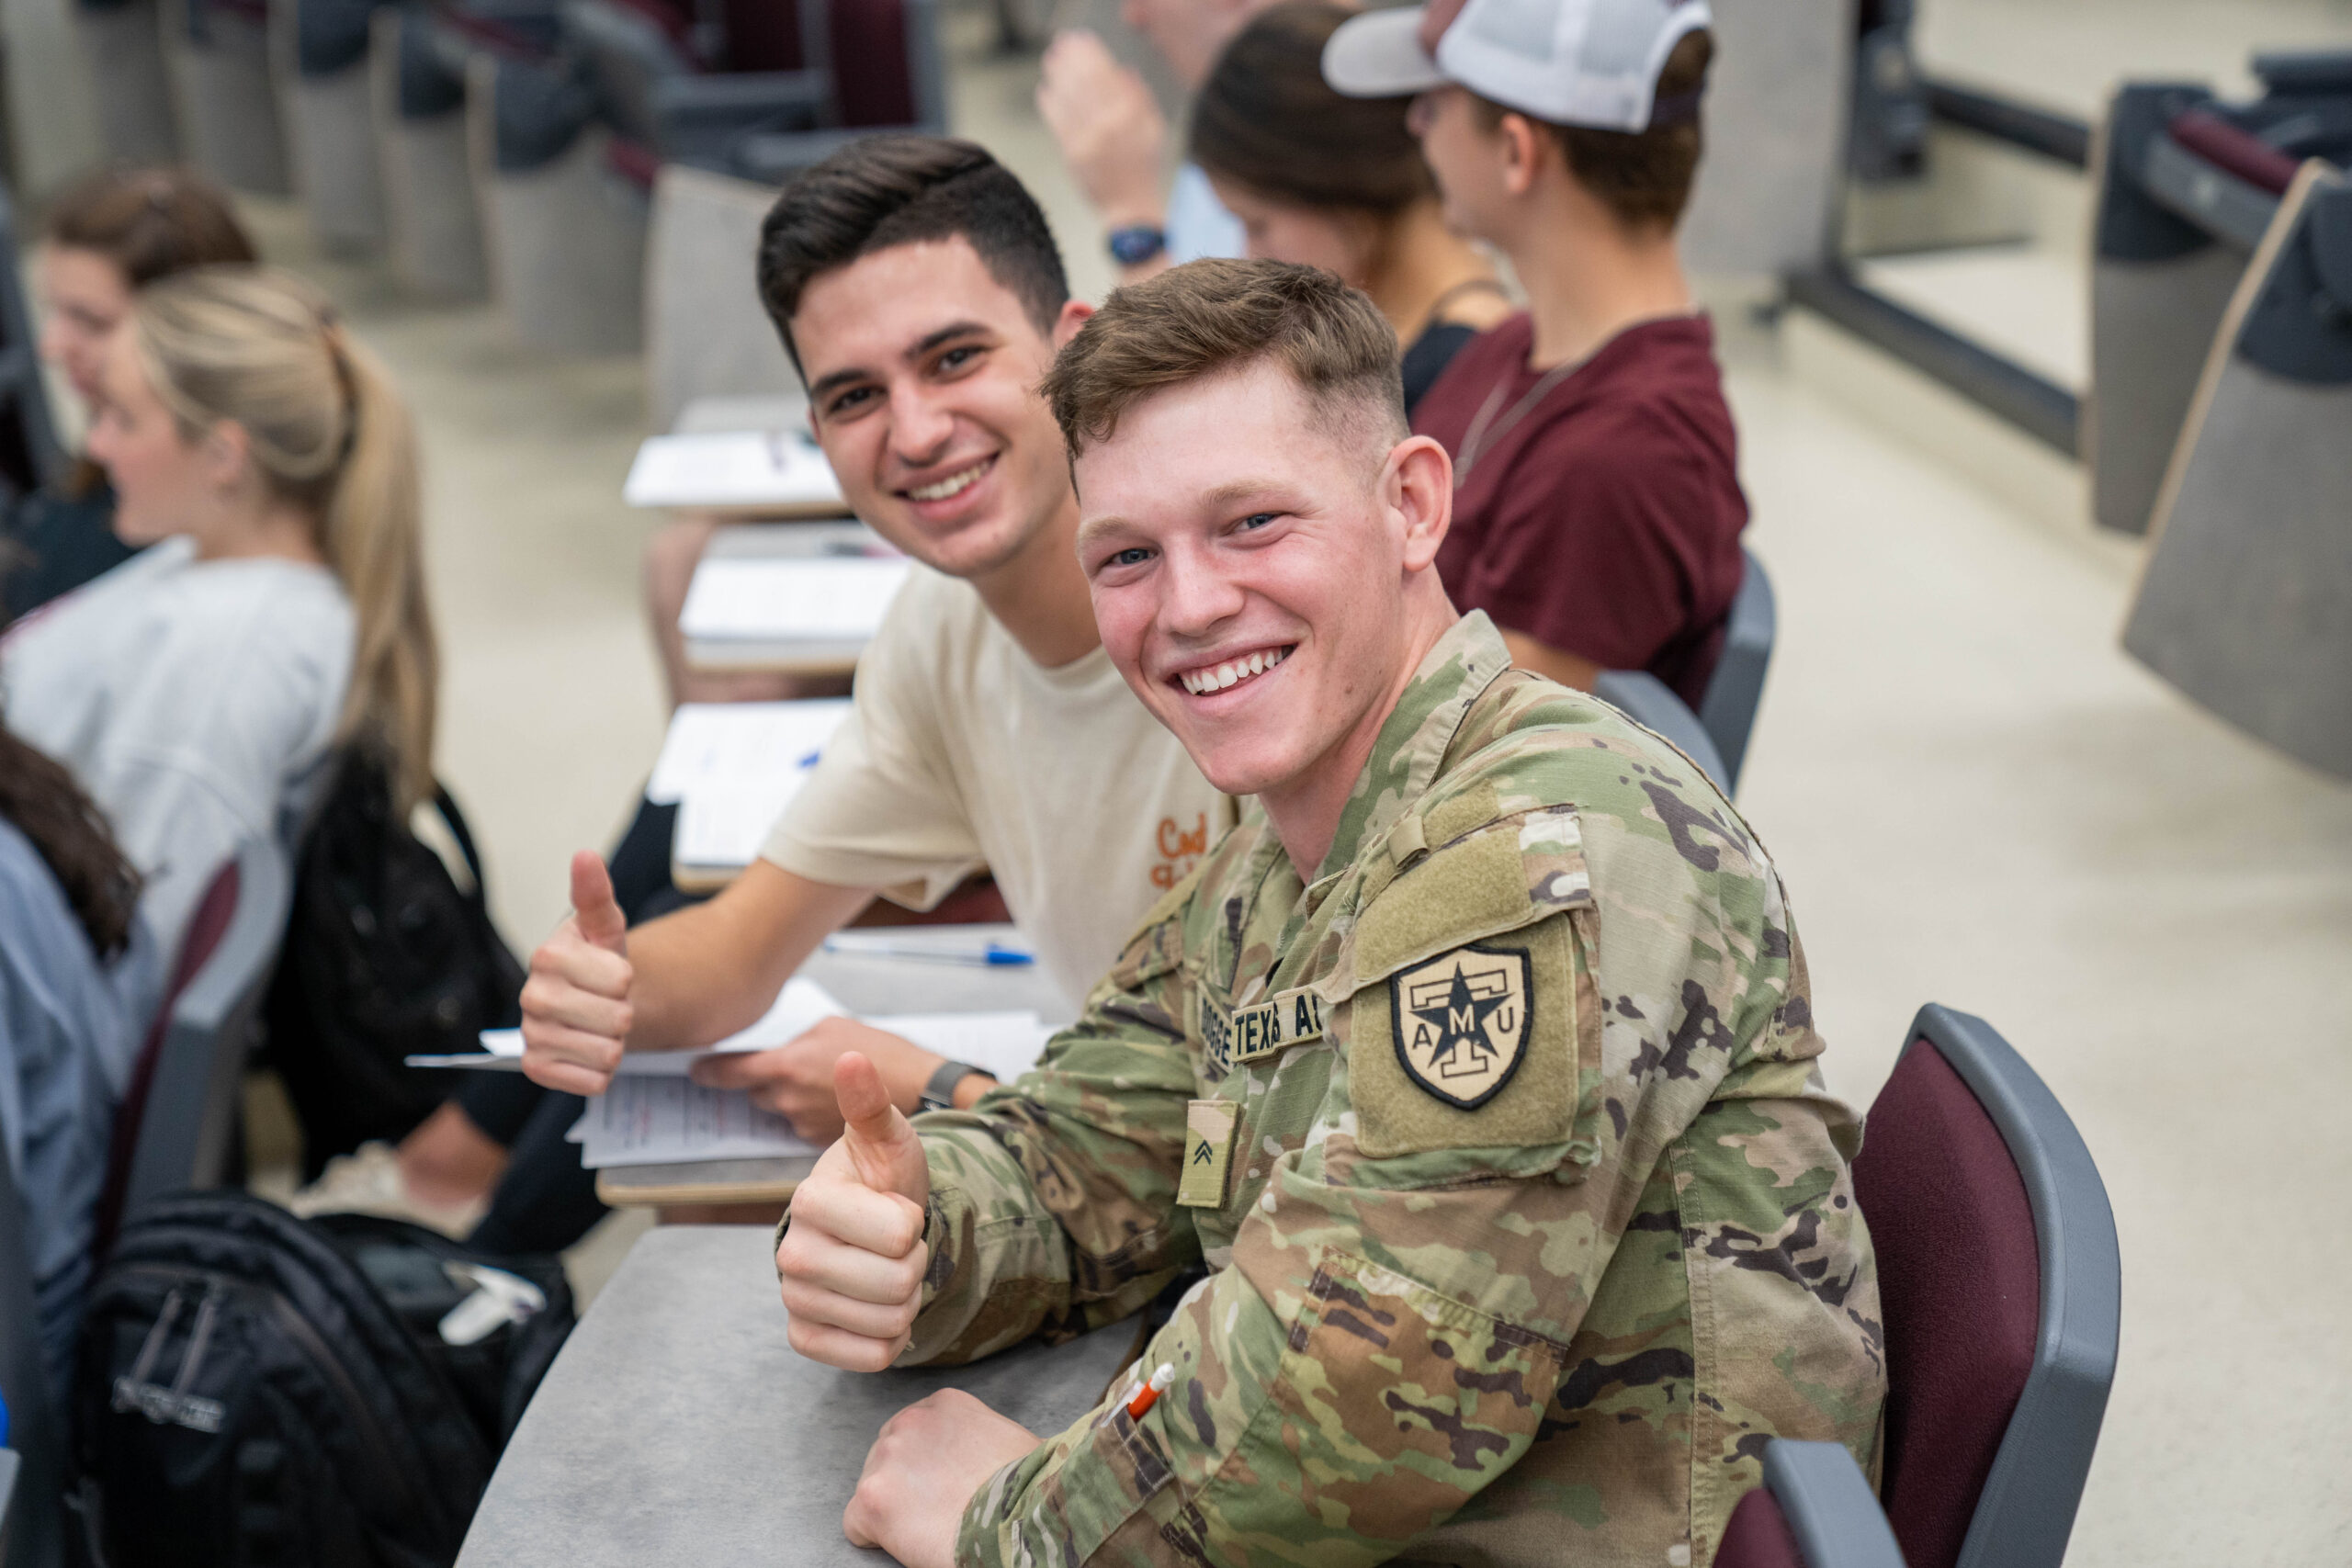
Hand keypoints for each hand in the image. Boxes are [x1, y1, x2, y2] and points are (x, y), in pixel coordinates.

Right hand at [519, 852, 632, 1095]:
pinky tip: (588, 1052)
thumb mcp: (605, 927)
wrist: (589, 1002)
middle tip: (607, 1004)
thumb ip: (596, 894)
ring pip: (608, 1053)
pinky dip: (601, 1072)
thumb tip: (584, 855)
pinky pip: (592, 1082)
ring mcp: (531, 1035)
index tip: (612, 974)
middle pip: (617, 1020)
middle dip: (624, 1014)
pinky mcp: (535, 1069)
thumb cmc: (598, 962)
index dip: (627, 980)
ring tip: (599, 1027)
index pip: (621, 980)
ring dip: (615, 1044)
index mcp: (547, 955)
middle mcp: (531, 996)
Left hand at [689, 1018, 948, 1141]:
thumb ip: (796, 1041)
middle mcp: (786, 1099)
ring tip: (822, 1081)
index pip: (730, 1071)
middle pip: (755, 1093)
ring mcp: (801, 1123)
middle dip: (763, 1082)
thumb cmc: (877, 1052)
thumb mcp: (831, 1027)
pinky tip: (833, 1099)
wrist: (915, 1090)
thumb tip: (783, 1052)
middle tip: (788, 1067)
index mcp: (784, 1066)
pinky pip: (801, 1122)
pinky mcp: (818, 1138)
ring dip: (790, 1096)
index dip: (710, 1070)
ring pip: (780, 1108)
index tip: (696, 1069)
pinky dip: (809, 1112)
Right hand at [775, 1052, 932, 1370]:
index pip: (898, 1234)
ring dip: (906, 1300)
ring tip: (888, 1270)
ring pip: (888, 1323)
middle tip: (899, 1245)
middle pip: (898, 1283)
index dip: (914, 1224)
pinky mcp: (803, 1337)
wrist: (871, 1228)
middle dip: (916, 1264)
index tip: (899, 1210)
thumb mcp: (888, 1140)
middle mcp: (791, 1251)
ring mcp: (793, 1298)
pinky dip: (890, 1340)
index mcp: (810, 1199)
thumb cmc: (882, 1180)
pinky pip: (869, 1359)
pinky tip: (878, 1309)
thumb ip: (870, 1104)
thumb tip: (851, 1057)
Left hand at [843, 1389, 1041, 1567]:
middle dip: (905, 1483)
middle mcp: (910, 1420)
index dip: (928, 1465)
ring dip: (892, 1508)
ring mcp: (888, 1457)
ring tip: (928, 1526)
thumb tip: (984, 1458)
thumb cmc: (1030, 1487)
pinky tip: (908, 1543)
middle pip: (888, 1456)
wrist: (1021, 1519)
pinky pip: (856, 1525)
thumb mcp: (1008, 1439)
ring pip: (872, 1488)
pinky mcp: (872, 1497)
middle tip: (935, 1510)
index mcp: (945, 1403)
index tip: (945, 1485)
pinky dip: (875, 1538)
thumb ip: (981, 1436)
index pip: (916, 1432)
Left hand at [1036, 30, 1166, 224]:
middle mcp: (1110, 124)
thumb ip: (1141, 99)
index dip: (1092, 54)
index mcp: (1132, 116)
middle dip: (1071, 59)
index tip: (1082, 41)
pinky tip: (1045, 91)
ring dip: (1057, 76)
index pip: (1107, 75)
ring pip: (1069, 98)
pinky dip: (1050, 104)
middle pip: (1085, 81)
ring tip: (1050, 61)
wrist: (1131, 208)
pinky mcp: (1074, 155)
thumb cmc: (1144, 169)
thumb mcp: (1154, 131)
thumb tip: (1124, 70)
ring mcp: (1090, 139)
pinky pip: (1058, 123)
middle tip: (1061, 46)